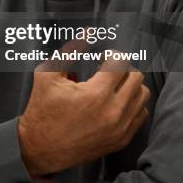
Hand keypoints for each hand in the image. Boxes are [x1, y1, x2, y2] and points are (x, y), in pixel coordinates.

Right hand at [18, 59, 149, 177]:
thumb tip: (87, 33)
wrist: (39, 149)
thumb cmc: (41, 111)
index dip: (111, 55)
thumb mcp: (48, 74)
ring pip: (143, 96)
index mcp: (96, 94)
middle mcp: (113, 112)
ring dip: (130, 85)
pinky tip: (116, 102)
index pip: (121, 63)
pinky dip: (132, 104)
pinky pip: (141, 115)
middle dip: (122, 68)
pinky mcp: (121, 140)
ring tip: (113, 85)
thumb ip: (70, 51)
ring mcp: (119, 128)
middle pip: (136, 77)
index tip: (102, 58)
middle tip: (108, 70)